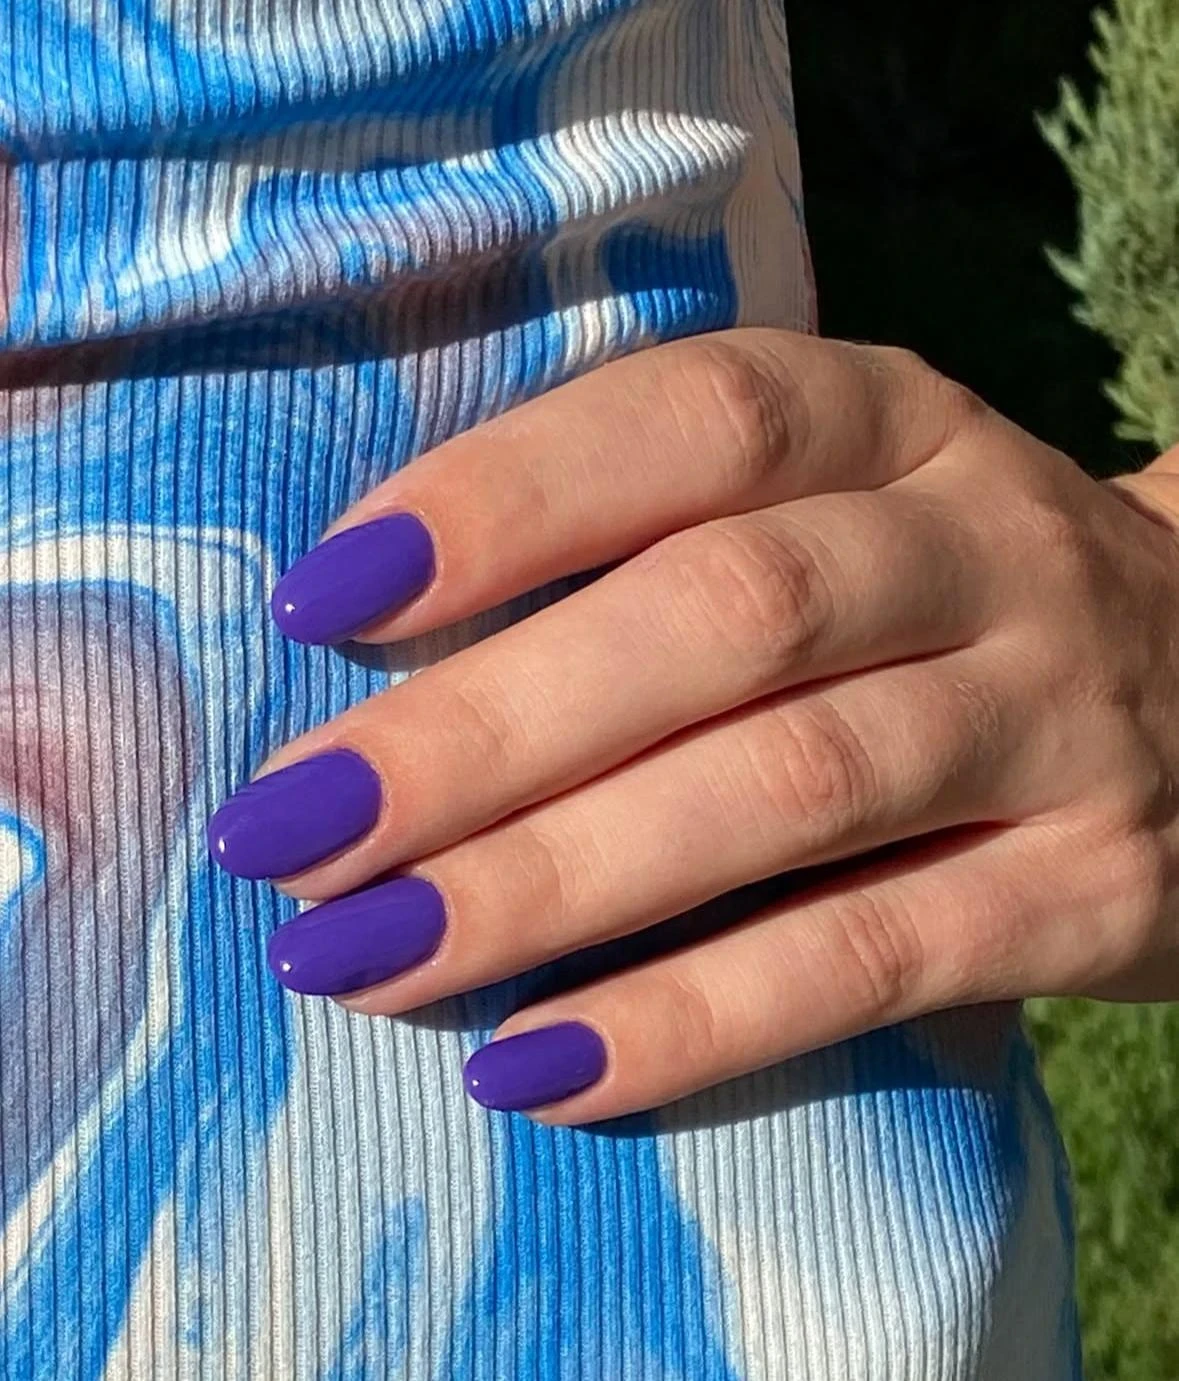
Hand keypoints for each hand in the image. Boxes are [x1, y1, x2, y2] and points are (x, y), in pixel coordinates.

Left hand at [208, 328, 1178, 1123]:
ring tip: (369, 953)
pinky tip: (537, 1066)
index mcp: (891, 420)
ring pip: (787, 789)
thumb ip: (660, 553)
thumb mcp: (835, 517)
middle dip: (484, 729)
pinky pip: (873, 956)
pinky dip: (694, 1017)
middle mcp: (982, 543)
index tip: (319, 603)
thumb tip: (389, 660)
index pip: (691, 419)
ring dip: (553, 881)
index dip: (501, 501)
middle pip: (720, 616)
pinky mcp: (1097, 887)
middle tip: (293, 831)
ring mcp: (1055, 714)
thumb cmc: (941, 602)